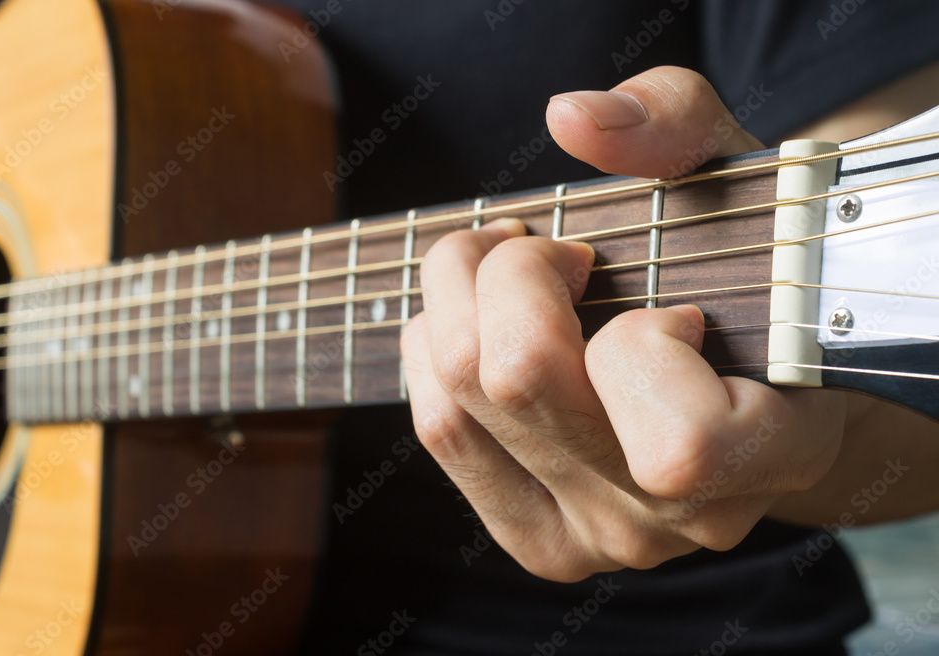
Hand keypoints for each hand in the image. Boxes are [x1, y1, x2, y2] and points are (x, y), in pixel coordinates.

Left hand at [400, 66, 846, 580]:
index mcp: (772, 455)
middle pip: (520, 382)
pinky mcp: (536, 537)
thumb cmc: (744, 278)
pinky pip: (439, 431)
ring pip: (459, 406)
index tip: (668, 303)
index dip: (644, 341)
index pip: (677, 442)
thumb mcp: (735, 182)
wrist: (746, 390)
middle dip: (512, 273)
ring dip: (459, 303)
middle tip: (551, 250)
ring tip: (508, 272)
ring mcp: (597, 540)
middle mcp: (677, 520)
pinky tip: (481, 324)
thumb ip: (675, 125)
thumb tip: (571, 117)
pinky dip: (437, 353)